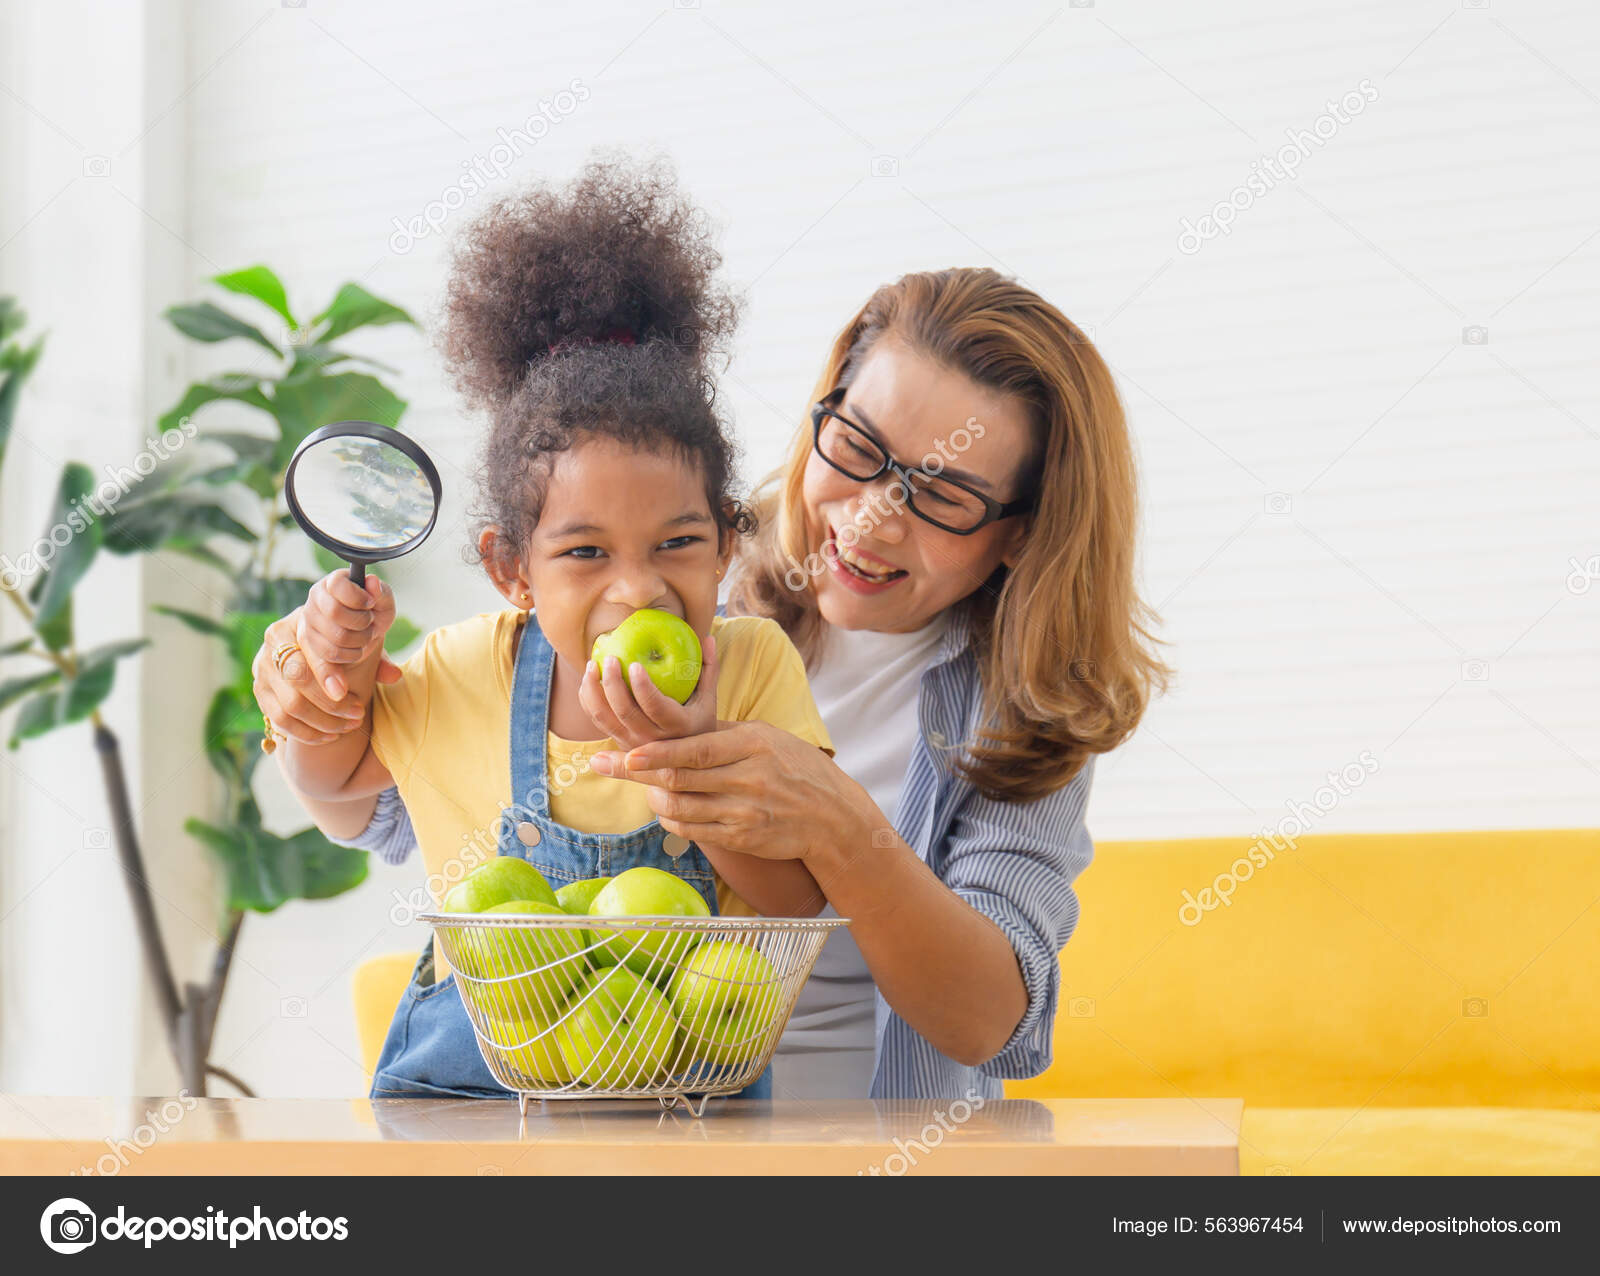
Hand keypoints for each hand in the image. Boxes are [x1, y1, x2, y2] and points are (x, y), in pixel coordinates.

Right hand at [251, 572, 397, 743]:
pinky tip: (331, 736)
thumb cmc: (340, 646)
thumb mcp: (358, 645)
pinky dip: (307, 733)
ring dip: (322, 722)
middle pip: (297, 678)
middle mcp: (273, 642)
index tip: (352, 697)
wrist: (309, 649)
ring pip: (288, 705)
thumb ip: (376, 658)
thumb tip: (394, 675)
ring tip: (349, 727)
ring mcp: (262, 669)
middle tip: (359, 715)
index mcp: (297, 622)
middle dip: (330, 704)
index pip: (310, 650)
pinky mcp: (260, 692)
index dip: (329, 675)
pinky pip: (279, 721)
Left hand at [578, 632, 719, 751]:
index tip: (634, 664)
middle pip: (625, 712)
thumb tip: (708, 637)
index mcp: (678, 727)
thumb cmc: (699, 720)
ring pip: (604, 717)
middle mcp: (653, 740)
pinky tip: (589, 679)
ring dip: (593, 690)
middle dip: (612, 683)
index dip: (642, 686)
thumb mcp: (709, 699)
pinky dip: (588, 699)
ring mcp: (632, 743)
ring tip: (592, 664)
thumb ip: (709, 668)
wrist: (686, 757)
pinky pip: (596, 720)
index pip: (656, 707)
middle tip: (609, 657)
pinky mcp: (618, 741)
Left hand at [590, 720, 882, 865]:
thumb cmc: (797, 768)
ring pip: (680, 807)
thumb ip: (725, 734)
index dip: (657, 753)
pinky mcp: (741, 838)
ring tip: (643, 787)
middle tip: (604, 764)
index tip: (628, 753)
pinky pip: (693, 831)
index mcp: (752, 746)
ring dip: (653, 798)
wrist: (832, 817)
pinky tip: (666, 810)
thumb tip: (679, 728)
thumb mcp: (768, 737)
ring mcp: (743, 812)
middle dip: (634, 772)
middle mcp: (747, 780)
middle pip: (679, 778)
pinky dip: (672, 820)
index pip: (695, 750)